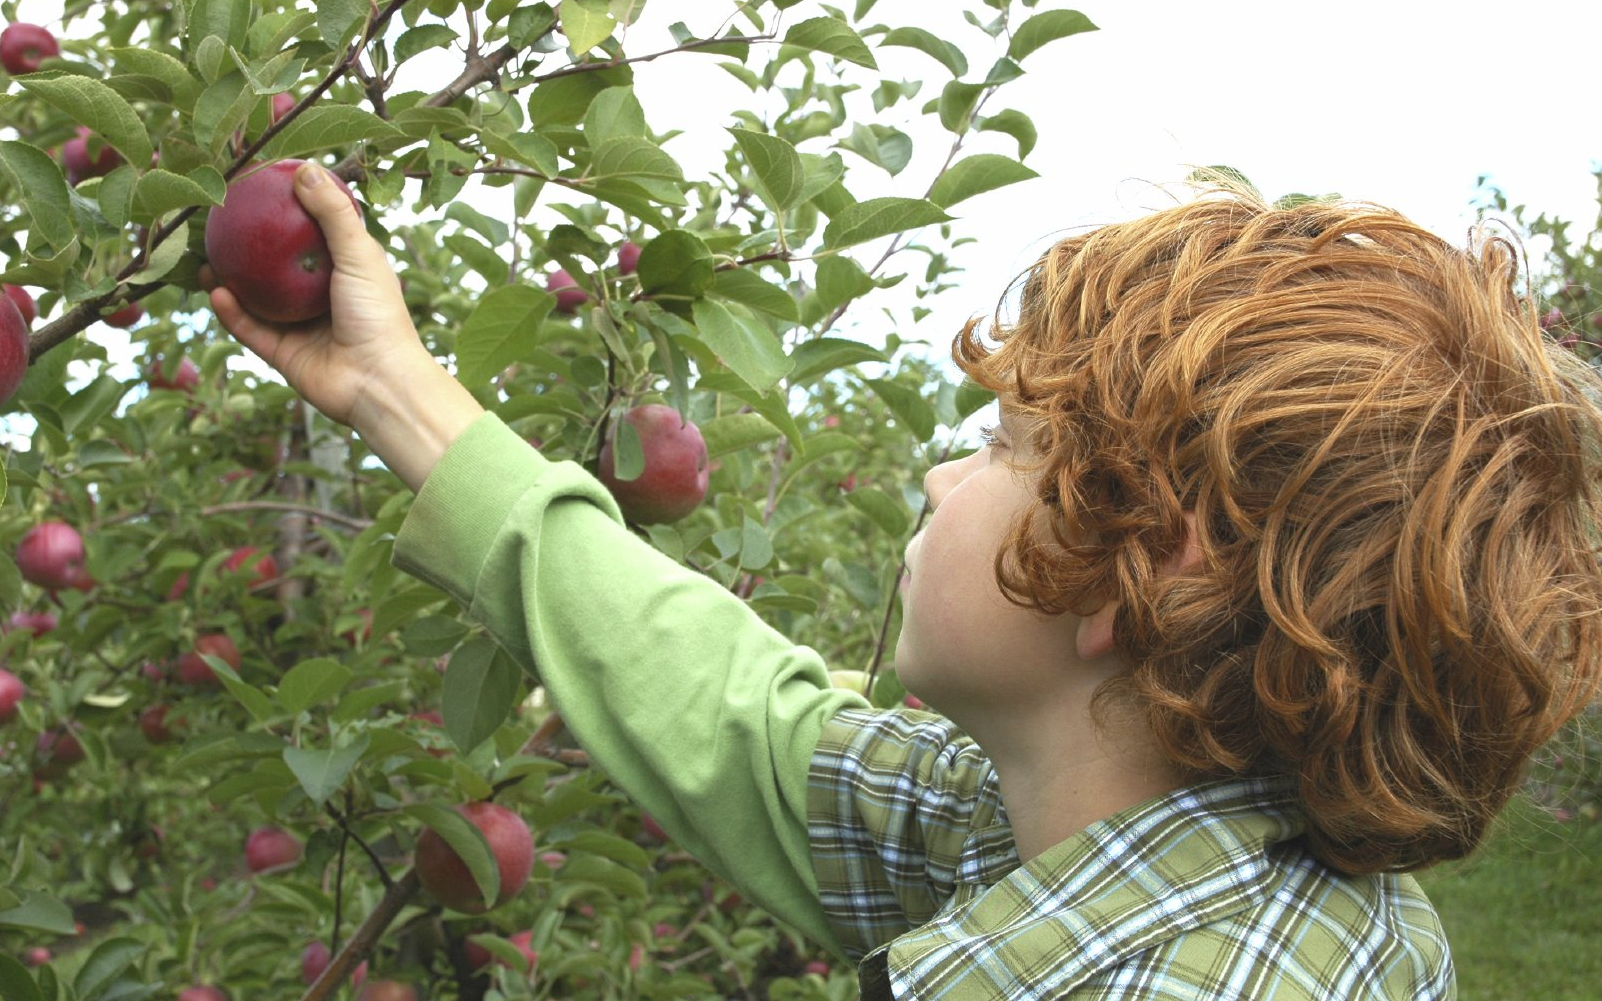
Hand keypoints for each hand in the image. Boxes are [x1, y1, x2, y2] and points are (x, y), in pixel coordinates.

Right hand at [204, 160, 424, 427]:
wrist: (379, 381)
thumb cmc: (378, 314)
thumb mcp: (359, 253)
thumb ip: (333, 213)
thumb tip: (304, 167)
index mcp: (344, 272)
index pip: (312, 236)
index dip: (289, 213)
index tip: (258, 189)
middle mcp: (320, 297)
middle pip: (277, 267)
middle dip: (249, 247)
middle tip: (220, 223)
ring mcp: (300, 326)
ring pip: (255, 298)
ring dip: (228, 279)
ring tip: (204, 255)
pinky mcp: (283, 354)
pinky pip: (249, 328)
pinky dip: (230, 311)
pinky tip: (213, 289)